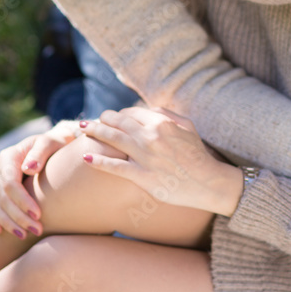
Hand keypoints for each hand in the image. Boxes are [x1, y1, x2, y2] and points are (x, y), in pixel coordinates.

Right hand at [0, 121, 78, 236]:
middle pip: (3, 197)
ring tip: (24, 235)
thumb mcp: (50, 143)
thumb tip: (28, 169)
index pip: (10, 183)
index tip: (38, 214)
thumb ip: (40, 152)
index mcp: (9, 156)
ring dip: (8, 223)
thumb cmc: (54, 144)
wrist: (51, 146)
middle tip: (37, 230)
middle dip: (18, 216)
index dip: (22, 200)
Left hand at [80, 107, 243, 215]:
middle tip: (91, 122)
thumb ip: (167, 114)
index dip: (119, 114)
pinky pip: (116, 167)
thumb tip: (146, 109)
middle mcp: (152, 137)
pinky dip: (99, 161)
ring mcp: (147, 157)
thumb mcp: (187, 126)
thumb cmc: (197, 154)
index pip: (132, 113)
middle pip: (118, 123)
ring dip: (95, 133)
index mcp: (162, 123)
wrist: (207, 182)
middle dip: (102, 120)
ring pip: (114, 140)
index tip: (112, 118)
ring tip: (83, 130)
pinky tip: (86, 158)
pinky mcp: (144, 177)